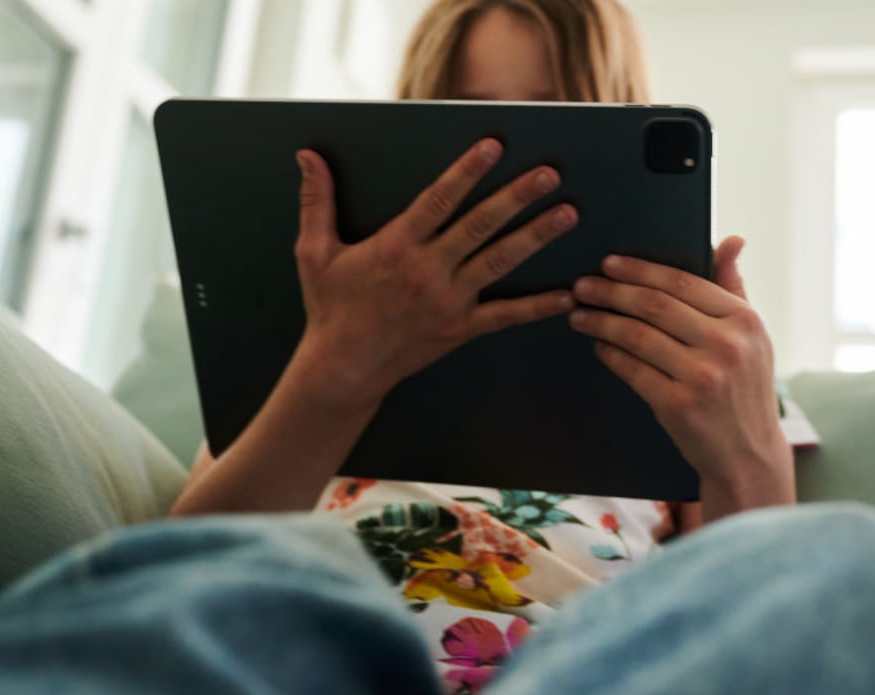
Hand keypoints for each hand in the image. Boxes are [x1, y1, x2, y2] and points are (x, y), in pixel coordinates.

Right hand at [171, 140, 578, 516]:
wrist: (342, 369)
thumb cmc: (330, 308)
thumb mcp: (315, 252)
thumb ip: (316, 202)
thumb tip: (307, 155)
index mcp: (396, 246)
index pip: (439, 199)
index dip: (468, 170)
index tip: (495, 145)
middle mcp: (427, 271)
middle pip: (480, 225)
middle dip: (517, 197)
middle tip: (550, 172)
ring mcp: (448, 301)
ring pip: (499, 262)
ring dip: (536, 237)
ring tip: (568, 213)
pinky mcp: (460, 329)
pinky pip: (505, 316)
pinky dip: (537, 307)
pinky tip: (566, 294)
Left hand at [568, 236, 793, 517]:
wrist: (748, 455)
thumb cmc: (744, 389)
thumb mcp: (752, 338)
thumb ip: (735, 288)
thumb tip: (731, 240)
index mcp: (745, 320)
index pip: (682, 282)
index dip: (640, 270)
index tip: (609, 262)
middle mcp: (727, 345)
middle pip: (655, 305)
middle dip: (611, 291)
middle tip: (582, 285)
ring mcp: (703, 376)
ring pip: (637, 335)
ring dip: (601, 321)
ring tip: (579, 313)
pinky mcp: (678, 405)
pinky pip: (631, 369)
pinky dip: (609, 354)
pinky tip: (597, 345)